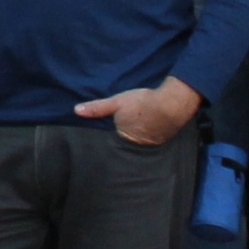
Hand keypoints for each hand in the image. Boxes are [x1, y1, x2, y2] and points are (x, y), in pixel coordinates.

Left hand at [76, 75, 201, 146]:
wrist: (172, 104)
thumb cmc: (142, 103)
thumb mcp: (117, 102)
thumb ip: (97, 108)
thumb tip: (76, 111)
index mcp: (123, 139)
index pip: (110, 144)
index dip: (106, 141)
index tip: (98, 143)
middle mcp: (136, 147)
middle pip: (124, 146)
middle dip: (119, 143)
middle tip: (114, 138)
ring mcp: (151, 144)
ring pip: (138, 143)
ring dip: (135, 139)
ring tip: (129, 135)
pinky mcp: (162, 139)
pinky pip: (151, 139)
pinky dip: (148, 135)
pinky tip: (147, 128)